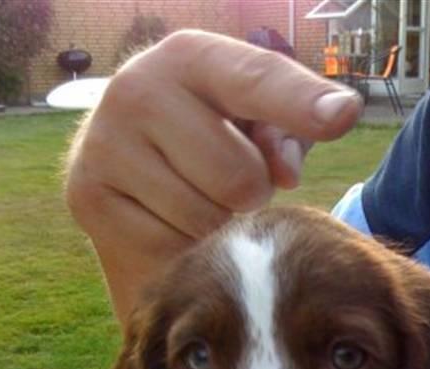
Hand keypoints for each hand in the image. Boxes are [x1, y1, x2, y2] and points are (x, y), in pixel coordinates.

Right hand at [65, 31, 362, 319]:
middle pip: (239, 178)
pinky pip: (168, 249)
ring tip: (199, 202)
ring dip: (217, 228)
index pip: (255, 81)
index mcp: (191, 56)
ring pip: (204, 221)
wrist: (128, 169)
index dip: (300, 104)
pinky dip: (183, 251)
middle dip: (250, 196)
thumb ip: (285, 134)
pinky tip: (171, 226)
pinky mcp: (88, 198)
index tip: (341, 117)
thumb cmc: (213, 141)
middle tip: (230, 187)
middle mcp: (138, 88)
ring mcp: (105, 143)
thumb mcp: (256, 126)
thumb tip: (283, 172)